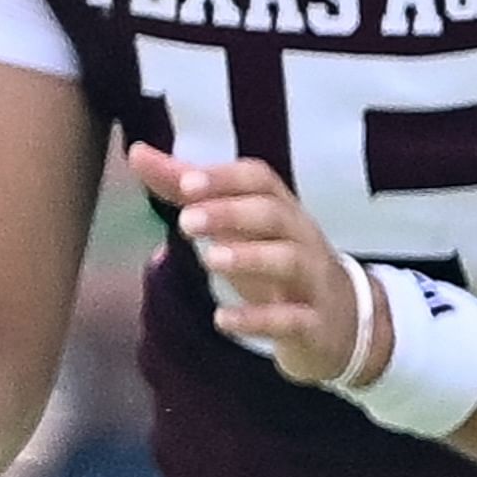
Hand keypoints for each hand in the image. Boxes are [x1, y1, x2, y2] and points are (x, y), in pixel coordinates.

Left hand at [144, 151, 387, 390]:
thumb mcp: (235, 226)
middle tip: (186, 221)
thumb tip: (137, 153)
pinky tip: (222, 321)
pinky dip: (259, 319)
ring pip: (289, 260)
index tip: (186, 182)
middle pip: (273, 214)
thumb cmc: (275, 264)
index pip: (259, 179)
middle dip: (231, 213)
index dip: (225, 178)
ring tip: (210, 260)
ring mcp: (312, 281)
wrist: (339, 323)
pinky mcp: (314, 324)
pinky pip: (292, 319)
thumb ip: (188, 191)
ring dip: (250, 257)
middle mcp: (300, 238)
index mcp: (280, 210)